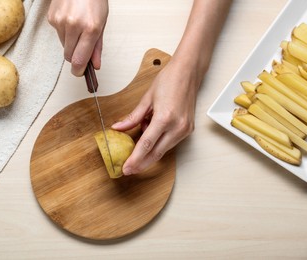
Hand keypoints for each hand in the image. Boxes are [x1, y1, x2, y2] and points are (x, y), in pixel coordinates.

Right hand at [47, 0, 108, 75]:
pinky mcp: (52, 18)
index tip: (80, 73)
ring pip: (64, 45)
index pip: (79, 60)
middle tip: (82, 48)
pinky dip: (64, 32)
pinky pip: (58, 34)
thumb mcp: (102, 23)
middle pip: (69, 56)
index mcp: (90, 28)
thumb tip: (95, 66)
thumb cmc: (94, 0)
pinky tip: (70, 20)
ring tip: (78, 27)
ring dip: (71, 42)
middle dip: (76, 56)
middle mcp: (73, 25)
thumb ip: (97, 47)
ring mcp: (60, 21)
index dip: (79, 71)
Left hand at [111, 59, 201, 174]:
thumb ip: (132, 117)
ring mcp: (185, 129)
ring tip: (141, 133)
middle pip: (156, 153)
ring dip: (149, 150)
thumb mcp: (146, 99)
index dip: (135, 159)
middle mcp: (177, 127)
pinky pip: (170, 142)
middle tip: (129, 170)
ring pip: (163, 149)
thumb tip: (118, 128)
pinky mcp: (188, 130)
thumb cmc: (169, 80)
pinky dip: (158, 142)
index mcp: (165, 118)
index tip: (126, 168)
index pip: (146, 144)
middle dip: (141, 163)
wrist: (188, 72)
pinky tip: (152, 130)